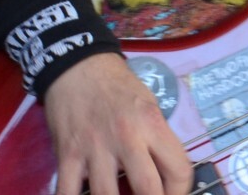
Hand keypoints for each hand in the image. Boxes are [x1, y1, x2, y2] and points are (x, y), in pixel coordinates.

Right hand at [43, 54, 191, 194]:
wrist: (78, 65)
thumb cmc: (118, 86)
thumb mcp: (149, 104)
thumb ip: (157, 139)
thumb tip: (165, 174)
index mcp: (151, 124)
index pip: (179, 170)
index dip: (180, 192)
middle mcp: (127, 138)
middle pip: (148, 190)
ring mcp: (95, 148)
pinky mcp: (67, 154)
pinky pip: (68, 192)